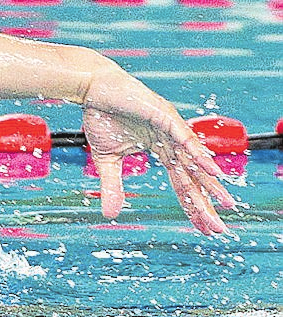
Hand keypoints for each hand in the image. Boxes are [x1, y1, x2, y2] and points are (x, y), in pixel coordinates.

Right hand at [82, 69, 235, 234]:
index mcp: (162, 150)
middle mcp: (172, 141)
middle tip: (219, 227)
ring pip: (193, 160)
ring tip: (224, 200)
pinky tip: (209, 167)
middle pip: (193, 177)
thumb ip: (113, 187)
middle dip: (206, 203)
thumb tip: (110, 216)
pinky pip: (183, 136)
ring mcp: (170, 127)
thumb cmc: (102, 118)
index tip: (204, 226)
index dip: (192, 205)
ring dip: (209, 181)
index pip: (181, 183)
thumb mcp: (106, 162)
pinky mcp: (164, 115)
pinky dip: (196, 151)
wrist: (93, 90)